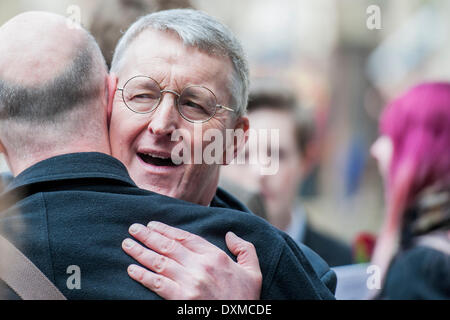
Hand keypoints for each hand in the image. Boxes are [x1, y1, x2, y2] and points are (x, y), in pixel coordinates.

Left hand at [121, 221, 261, 299]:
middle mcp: (201, 266)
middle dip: (148, 236)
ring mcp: (190, 283)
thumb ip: (244, 249)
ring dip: (141, 252)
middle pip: (168, 246)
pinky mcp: (181, 300)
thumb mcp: (253, 271)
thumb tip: (230, 234)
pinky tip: (131, 269)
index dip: (166, 230)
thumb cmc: (245, 299)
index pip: (185, 238)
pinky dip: (143, 276)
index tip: (152, 225)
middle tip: (133, 229)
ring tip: (127, 244)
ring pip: (159, 262)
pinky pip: (158, 284)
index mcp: (215, 256)